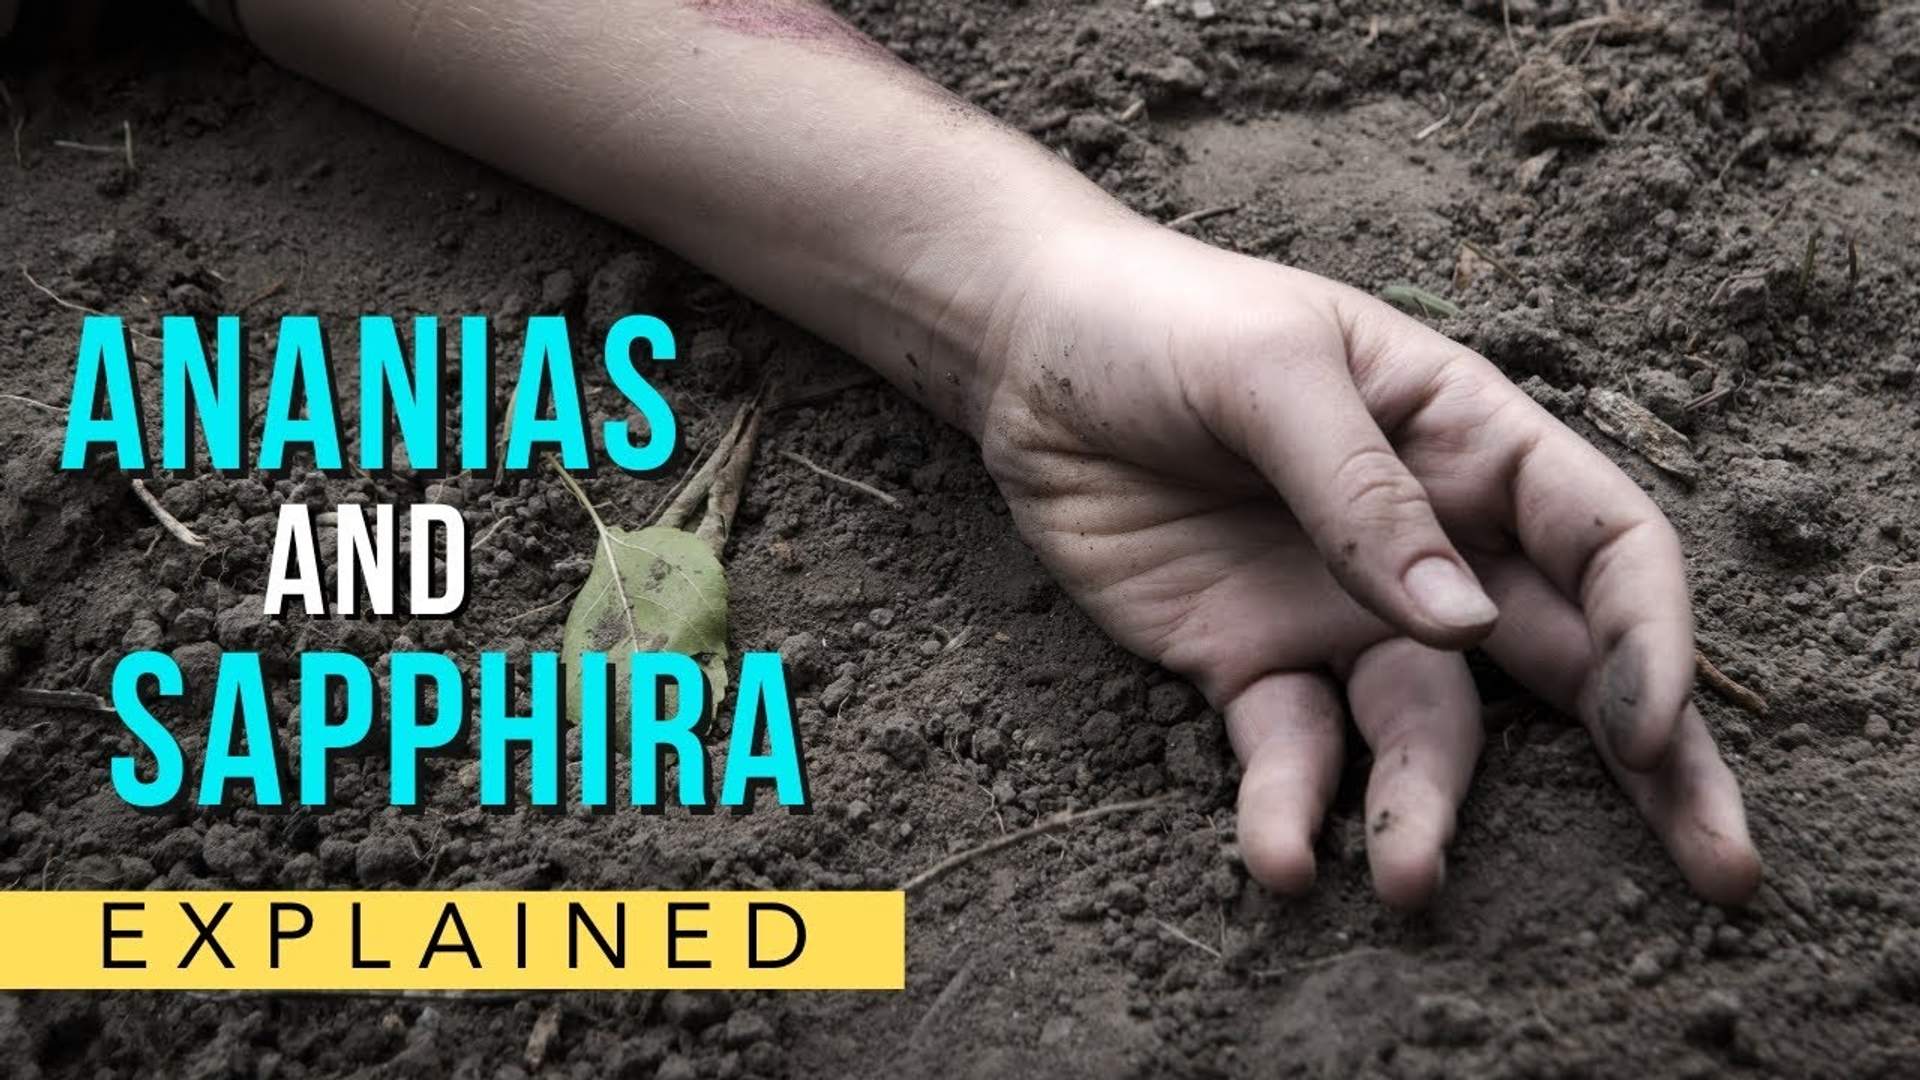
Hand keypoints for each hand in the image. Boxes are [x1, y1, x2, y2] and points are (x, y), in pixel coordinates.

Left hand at [975, 219, 1761, 908]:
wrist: (1027, 354)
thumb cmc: (1161, 322)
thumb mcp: (1267, 371)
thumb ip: (1360, 489)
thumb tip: (1456, 619)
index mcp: (1466, 442)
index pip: (1603, 543)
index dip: (1648, 635)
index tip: (1645, 726)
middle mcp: (1428, 543)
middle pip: (1568, 662)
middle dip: (1652, 766)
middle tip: (1720, 868)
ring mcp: (1341, 611)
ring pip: (1428, 731)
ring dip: (1427, 808)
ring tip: (1405, 880)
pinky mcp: (1247, 664)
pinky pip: (1291, 751)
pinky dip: (1290, 809)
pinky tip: (1278, 858)